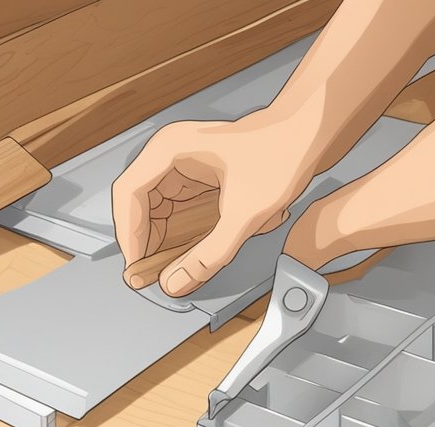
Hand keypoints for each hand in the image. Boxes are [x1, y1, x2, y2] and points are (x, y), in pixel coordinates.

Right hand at [112, 116, 311, 295]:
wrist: (305, 134)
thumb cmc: (279, 155)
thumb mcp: (244, 215)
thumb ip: (208, 255)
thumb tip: (174, 284)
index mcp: (169, 150)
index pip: (128, 196)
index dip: (129, 236)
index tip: (136, 267)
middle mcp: (167, 153)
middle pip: (135, 204)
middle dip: (142, 241)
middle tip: (149, 276)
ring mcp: (177, 163)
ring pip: (150, 209)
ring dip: (156, 240)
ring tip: (167, 267)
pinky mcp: (191, 175)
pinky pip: (169, 209)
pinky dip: (173, 233)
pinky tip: (184, 252)